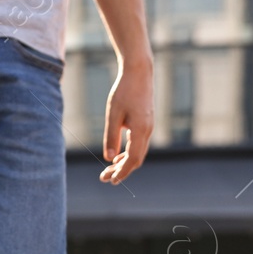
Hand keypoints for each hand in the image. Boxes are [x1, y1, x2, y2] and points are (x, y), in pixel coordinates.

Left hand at [100, 62, 151, 183]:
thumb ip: (111, 137)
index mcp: (141, 130)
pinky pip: (138, 144)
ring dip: (123, 162)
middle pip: (136, 158)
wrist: (139, 73)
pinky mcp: (146, 123)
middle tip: (104, 179)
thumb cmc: (124, 91)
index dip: (122, 172)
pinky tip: (116, 156)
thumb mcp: (113, 115)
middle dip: (121, 170)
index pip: (132, 158)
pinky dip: (128, 152)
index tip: (111, 181)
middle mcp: (148, 130)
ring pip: (138, 152)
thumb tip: (109, 158)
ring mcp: (148, 127)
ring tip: (108, 170)